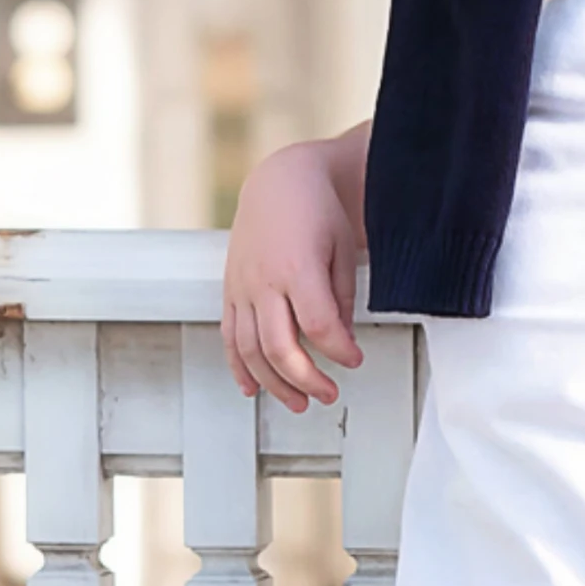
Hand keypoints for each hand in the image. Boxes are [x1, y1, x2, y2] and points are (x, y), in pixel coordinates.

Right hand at [222, 140, 363, 413]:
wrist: (280, 183)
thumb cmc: (316, 213)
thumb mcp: (342, 252)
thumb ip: (340, 301)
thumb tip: (341, 344)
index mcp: (296, 267)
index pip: (319, 327)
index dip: (340, 352)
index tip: (355, 360)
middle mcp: (263, 280)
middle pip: (281, 348)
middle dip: (307, 380)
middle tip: (329, 394)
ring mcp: (242, 287)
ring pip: (252, 350)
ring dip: (275, 384)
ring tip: (299, 402)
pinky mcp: (230, 291)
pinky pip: (230, 337)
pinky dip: (240, 367)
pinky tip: (252, 389)